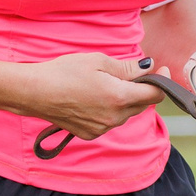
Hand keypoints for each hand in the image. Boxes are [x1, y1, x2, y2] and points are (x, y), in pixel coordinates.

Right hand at [19, 52, 163, 139]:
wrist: (34, 92)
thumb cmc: (64, 72)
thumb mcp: (98, 62)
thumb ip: (127, 68)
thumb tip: (149, 68)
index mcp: (119, 98)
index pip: (154, 95)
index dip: (161, 81)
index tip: (161, 70)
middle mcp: (114, 118)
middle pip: (142, 105)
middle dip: (142, 90)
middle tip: (131, 74)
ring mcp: (102, 128)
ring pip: (126, 114)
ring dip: (125, 101)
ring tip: (106, 85)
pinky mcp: (91, 134)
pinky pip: (110, 122)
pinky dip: (110, 111)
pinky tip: (94, 99)